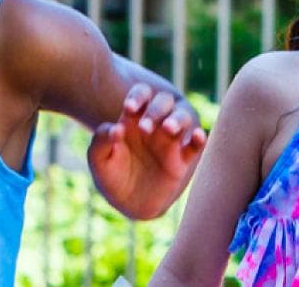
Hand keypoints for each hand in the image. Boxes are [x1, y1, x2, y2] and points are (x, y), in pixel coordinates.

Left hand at [87, 84, 206, 219]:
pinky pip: (195, 146)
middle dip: (156, 110)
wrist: (126, 204)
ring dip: (177, 119)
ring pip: (183, 118)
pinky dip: (199, 138)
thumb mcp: (98, 160)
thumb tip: (116, 128)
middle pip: (164, 102)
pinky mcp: (181, 160)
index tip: (129, 108)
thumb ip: (101, 141)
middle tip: (144, 128)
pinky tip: (197, 136)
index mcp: (134, 119)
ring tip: (168, 129)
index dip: (138, 95)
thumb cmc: (111, 176)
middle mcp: (154, 125)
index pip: (141, 94)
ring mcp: (170, 141)